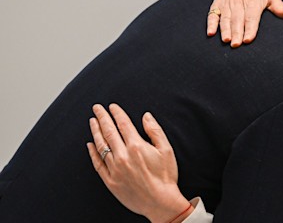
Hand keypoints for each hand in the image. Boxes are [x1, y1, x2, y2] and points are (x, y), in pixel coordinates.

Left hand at [87, 104, 192, 222]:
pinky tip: (90, 145)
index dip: (117, 113)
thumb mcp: (166, 150)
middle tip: (97, 108)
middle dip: (102, 117)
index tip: (112, 106)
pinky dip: (93, 153)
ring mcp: (114, 168)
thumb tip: (146, 116)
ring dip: (95, 131)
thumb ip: (155, 131)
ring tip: (92, 121)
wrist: (160, 202)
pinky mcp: (110, 181)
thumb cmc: (165, 176)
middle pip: (109, 131)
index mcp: (136, 146)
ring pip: (101, 146)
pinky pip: (97, 164)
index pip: (123, 124)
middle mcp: (122, 155)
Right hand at [207, 0, 282, 46]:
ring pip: (225, 18)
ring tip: (226, 40)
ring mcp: (227, 4)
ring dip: (224, 30)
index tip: (248, 39)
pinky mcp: (217, 4)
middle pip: (237, 19)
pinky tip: (210, 33)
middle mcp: (239, 2)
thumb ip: (279, 7)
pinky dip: (211, 23)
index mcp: (253, 1)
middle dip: (236, 32)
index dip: (250, 28)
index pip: (251, 17)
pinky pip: (212, 14)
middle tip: (236, 45)